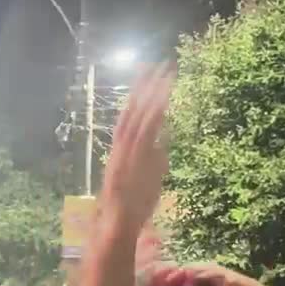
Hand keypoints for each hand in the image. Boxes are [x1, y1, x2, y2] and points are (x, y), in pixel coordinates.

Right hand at [99, 65, 173, 234]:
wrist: (117, 222)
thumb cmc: (132, 205)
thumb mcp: (147, 177)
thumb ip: (156, 159)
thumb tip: (165, 143)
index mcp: (124, 147)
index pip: (134, 113)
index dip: (143, 93)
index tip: (153, 74)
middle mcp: (123, 144)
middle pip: (136, 107)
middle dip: (148, 85)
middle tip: (162, 63)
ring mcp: (126, 149)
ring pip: (140, 115)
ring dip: (153, 94)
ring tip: (166, 74)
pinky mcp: (130, 157)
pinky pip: (143, 132)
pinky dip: (151, 115)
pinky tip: (163, 101)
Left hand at [154, 262, 263, 285]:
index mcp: (210, 282)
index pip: (190, 280)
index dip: (177, 283)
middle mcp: (213, 275)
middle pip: (191, 272)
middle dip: (176, 275)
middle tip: (160, 279)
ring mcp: (220, 273)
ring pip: (198, 270)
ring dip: (184, 274)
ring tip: (170, 278)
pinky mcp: (226, 275)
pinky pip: (209, 274)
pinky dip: (198, 277)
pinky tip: (187, 281)